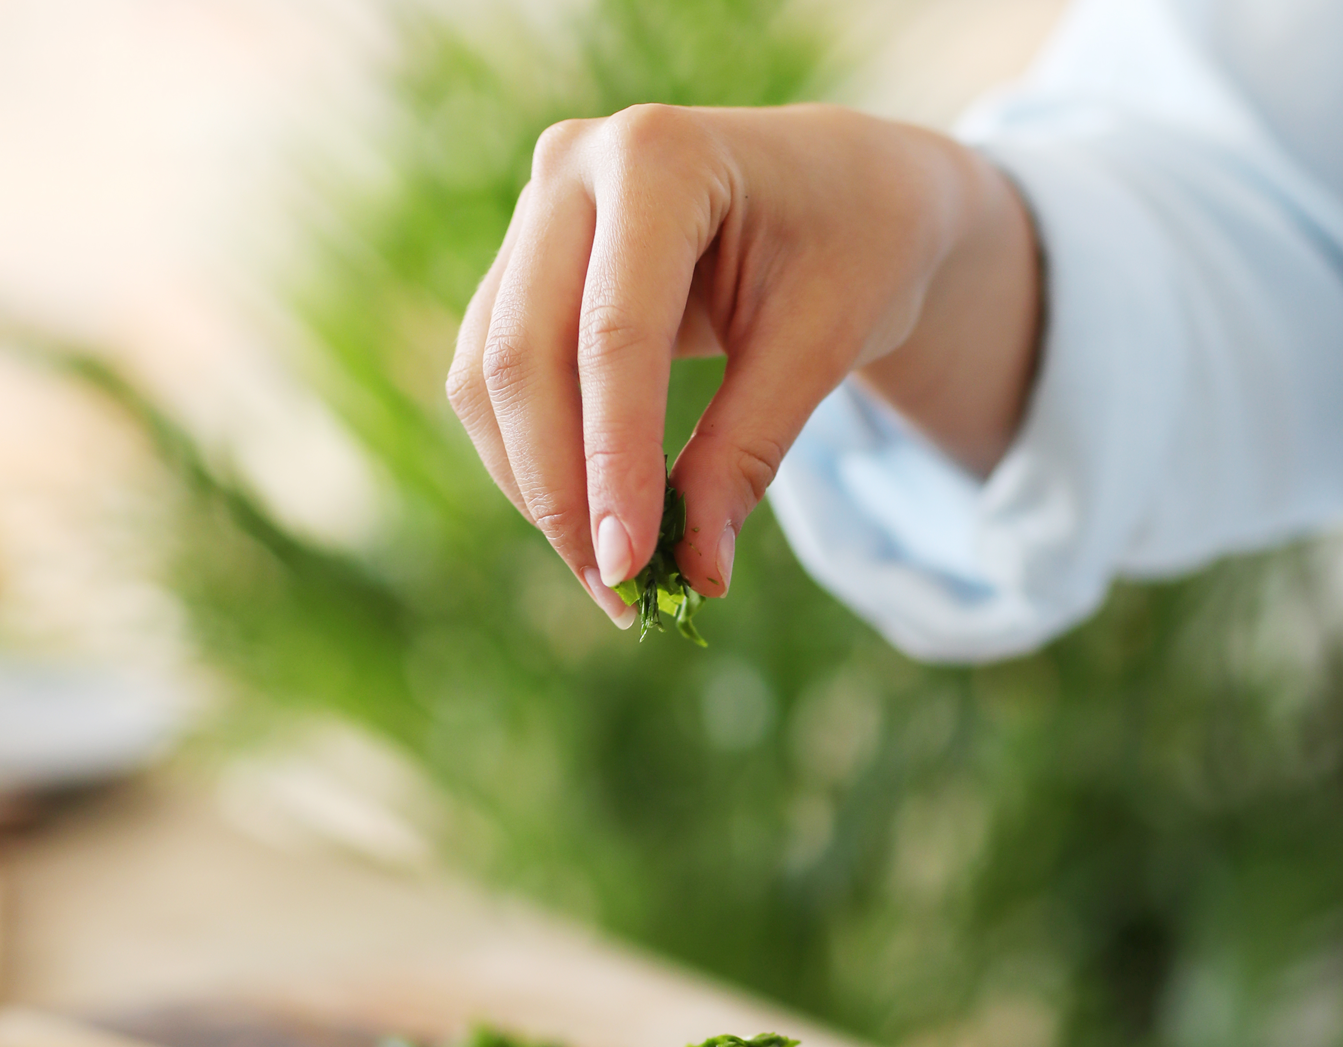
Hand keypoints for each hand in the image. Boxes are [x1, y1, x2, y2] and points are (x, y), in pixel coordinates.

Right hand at [446, 102, 1039, 623]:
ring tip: (610, 578)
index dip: (614, 461)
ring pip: (488, 379)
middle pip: (523, 357)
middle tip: (616, 594)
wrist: (845, 187)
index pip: (615, 335)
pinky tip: (591, 523)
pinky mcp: (522, 268)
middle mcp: (574, 168)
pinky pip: (494, 382)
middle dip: (561, 491)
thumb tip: (698, 576)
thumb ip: (749, 452)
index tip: (629, 567)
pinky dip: (535, 463)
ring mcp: (537, 214)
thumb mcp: (824, 346)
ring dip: (537, 490)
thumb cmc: (854, 246)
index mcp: (660, 156)